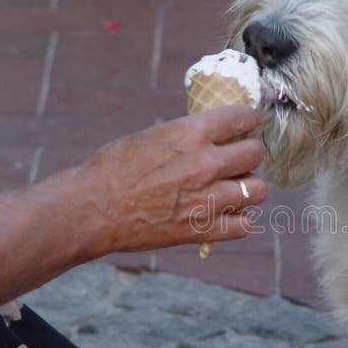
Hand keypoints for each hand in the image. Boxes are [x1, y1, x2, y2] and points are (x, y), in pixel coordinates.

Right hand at [67, 105, 265, 255]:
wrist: (90, 210)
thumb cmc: (112, 169)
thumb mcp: (152, 136)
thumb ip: (189, 136)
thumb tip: (216, 136)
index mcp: (190, 133)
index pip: (242, 117)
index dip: (248, 121)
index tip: (247, 125)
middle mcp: (205, 164)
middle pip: (254, 154)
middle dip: (247, 155)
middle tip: (236, 161)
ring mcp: (207, 199)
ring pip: (256, 190)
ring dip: (247, 188)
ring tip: (232, 189)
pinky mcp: (202, 230)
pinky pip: (243, 225)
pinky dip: (237, 220)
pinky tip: (225, 215)